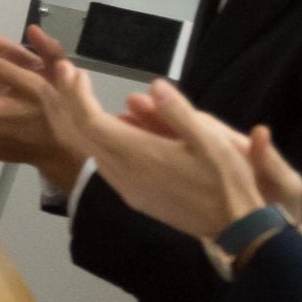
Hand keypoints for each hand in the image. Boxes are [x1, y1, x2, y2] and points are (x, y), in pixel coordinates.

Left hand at [42, 68, 301, 240]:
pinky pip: (104, 164)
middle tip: (66, 76)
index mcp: (139, 155)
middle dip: (69, 103)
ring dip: (80, 122)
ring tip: (80, 96)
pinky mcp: (135, 197)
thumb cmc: (226, 182)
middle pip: (81, 135)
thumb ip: (178, 112)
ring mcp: (127, 188)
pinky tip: (109, 128)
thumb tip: (154, 85)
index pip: (90, 121)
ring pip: (90, 150)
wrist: (235, 230)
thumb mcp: (211, 141)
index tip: (71, 71)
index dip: (75, 95)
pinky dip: (96, 140)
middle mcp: (124, 173)